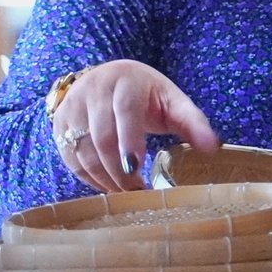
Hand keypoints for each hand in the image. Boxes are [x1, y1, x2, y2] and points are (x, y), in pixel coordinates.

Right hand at [49, 60, 219, 193]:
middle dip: (119, 171)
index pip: (125, 111)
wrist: (108, 78)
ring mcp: (72, 106)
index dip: (129, 141)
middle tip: (137, 193)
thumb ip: (193, 122)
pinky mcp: (59, 122)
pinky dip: (88, 177)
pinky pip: (70, 157)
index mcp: (125, 81)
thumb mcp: (172, 101)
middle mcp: (93, 89)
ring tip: (124, 193)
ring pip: (83, 151)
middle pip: (101, 137)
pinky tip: (106, 185)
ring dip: (104, 178)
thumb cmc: (146, 94)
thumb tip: (212, 148)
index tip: (138, 170)